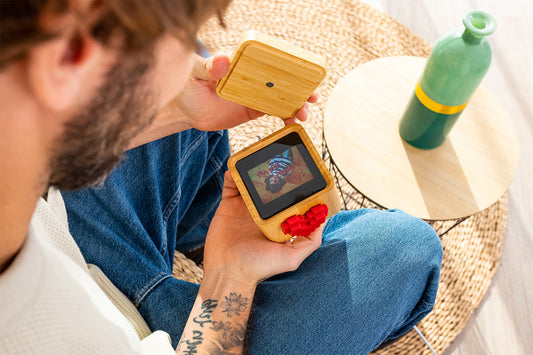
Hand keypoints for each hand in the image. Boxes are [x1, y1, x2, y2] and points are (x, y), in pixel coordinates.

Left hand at [127, 53, 317, 148]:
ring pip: (281, 98)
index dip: (289, 67)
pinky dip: (285, 118)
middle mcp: (251, 78)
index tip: (304, 73)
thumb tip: (223, 59)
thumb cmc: (186, 85)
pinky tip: (291, 124)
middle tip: (312, 97)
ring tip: (303, 115)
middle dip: (300, 88)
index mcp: (242, 64)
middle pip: (281, 80)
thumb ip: (209, 67)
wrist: (182, 110)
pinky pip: (272, 113)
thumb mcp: (196, 73)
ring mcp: (253, 94)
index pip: (269, 61)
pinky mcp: (251, 111)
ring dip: (296, 105)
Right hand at [202, 171, 322, 286]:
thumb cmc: (259, 268)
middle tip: (277, 159)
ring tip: (258, 160)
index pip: (290, 199)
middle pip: (271, 187)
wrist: (228, 272)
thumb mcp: (291, 258)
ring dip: (254, 170)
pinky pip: (232, 185)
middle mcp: (263, 212)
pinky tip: (237, 169)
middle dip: (274, 173)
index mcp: (278, 221)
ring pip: (252, 182)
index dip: (295, 187)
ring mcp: (246, 207)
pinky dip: (234, 175)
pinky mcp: (229, 205)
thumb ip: (310, 241)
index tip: (300, 172)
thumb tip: (324, 220)